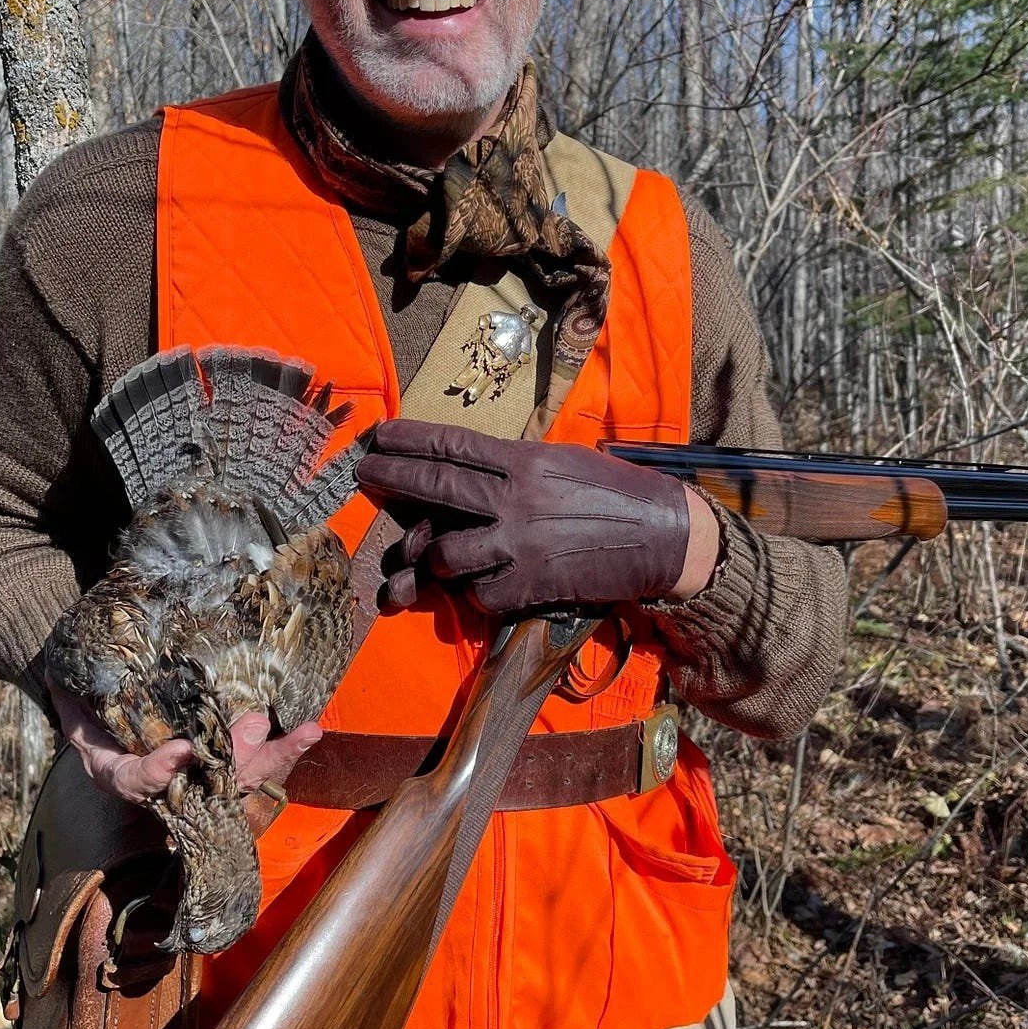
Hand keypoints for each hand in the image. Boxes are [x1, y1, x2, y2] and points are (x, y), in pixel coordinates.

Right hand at [49, 683, 321, 825]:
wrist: (108, 705)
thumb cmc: (87, 703)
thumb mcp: (72, 703)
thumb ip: (73, 695)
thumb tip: (61, 675)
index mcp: (122, 772)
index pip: (137, 781)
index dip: (157, 771)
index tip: (178, 751)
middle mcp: (166, 782)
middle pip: (203, 785)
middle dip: (234, 763)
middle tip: (253, 735)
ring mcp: (200, 773)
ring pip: (239, 775)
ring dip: (273, 755)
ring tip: (305, 732)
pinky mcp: (225, 756)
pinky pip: (256, 759)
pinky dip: (282, 746)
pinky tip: (309, 729)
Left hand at [356, 421, 712, 612]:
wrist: (662, 536)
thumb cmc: (614, 492)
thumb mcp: (563, 461)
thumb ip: (515, 465)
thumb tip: (470, 466)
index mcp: (526, 461)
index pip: (454, 445)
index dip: (410, 439)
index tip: (380, 435)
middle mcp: (518, 499)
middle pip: (438, 487)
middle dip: (393, 479)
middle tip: (365, 474)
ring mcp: (522, 544)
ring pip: (448, 552)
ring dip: (434, 555)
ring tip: (431, 554)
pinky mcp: (532, 585)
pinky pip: (481, 593)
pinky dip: (476, 591)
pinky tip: (483, 585)